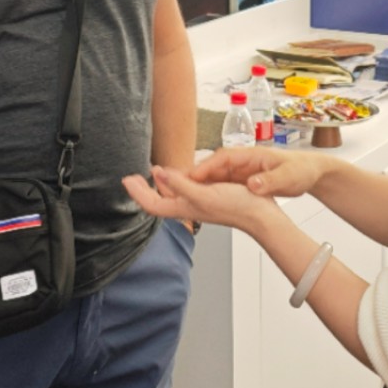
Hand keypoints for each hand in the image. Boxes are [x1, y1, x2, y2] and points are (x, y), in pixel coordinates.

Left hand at [123, 164, 280, 234]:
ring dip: (161, 183)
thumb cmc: (236, 206)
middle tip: (133, 177)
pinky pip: (186, 189)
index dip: (137, 193)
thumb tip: (159, 173)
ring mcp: (198, 203)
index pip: (152, 204)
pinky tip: (182, 173)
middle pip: (158, 200)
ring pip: (172, 194)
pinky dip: (178, 181)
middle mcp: (188, 206)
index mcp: (184, 207)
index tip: (126, 180)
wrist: (260, 215)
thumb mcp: (204, 194)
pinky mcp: (209, 197)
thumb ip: (181, 184)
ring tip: (154, 171)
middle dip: (144, 189)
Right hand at [188, 146, 330, 198]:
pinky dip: (206, 190)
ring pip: (212, 176)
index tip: (189, 178)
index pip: (221, 158)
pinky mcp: (241, 180)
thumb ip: (271, 181)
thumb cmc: (301, 169)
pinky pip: (219, 184)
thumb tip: (253, 185)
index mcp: (251, 155)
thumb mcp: (288, 176)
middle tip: (170, 187)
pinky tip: (196, 200)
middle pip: (211, 167)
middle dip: (191, 176)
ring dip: (196, 185)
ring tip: (176, 196)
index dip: (204, 168)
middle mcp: (242, 161)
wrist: (311, 172)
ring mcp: (240, 170)